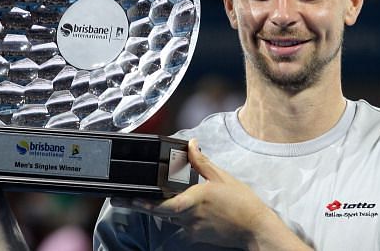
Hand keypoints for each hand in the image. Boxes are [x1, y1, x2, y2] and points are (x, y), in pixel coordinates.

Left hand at [112, 139, 312, 249]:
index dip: (141, 203)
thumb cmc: (241, 202)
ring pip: (171, 217)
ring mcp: (192, 228)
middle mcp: (189, 217)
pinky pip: (183, 224)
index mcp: (193, 200)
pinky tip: (192, 207)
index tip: (126, 198)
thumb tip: (191, 144)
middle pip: (160, 211)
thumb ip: (201, 161)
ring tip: (156, 197)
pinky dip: (181, 214)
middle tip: (124, 199)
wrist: (255, 228)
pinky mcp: (198, 235)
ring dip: (164, 208)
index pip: (159, 204)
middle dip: (143, 205)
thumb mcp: (221, 177)